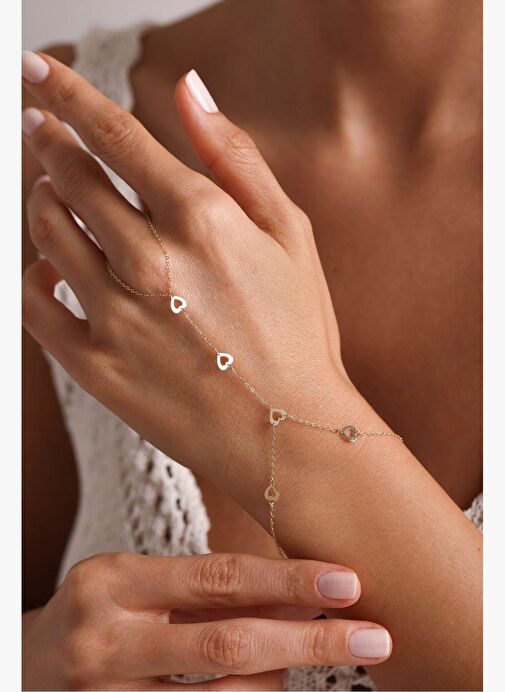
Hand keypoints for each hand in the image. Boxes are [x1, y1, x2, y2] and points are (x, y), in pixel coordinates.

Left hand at [21, 53, 381, 511]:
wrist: (288, 433)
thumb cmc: (297, 332)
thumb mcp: (290, 232)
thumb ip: (235, 155)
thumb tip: (189, 88)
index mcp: (199, 220)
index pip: (113, 134)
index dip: (67, 94)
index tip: (37, 71)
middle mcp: (149, 261)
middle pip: (69, 176)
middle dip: (48, 142)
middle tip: (40, 131)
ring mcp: (115, 316)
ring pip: (46, 233)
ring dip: (41, 200)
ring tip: (50, 192)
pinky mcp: (95, 367)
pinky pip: (34, 306)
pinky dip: (31, 276)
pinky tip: (48, 268)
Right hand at [22, 551, 390, 689]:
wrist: (22, 668)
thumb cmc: (99, 615)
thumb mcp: (140, 585)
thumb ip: (207, 589)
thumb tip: (295, 591)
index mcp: (113, 580)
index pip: (217, 578)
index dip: (287, 581)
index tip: (346, 581)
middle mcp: (104, 641)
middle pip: (226, 645)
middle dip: (309, 641)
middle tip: (373, 635)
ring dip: (282, 681)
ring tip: (311, 655)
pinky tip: (273, 688)